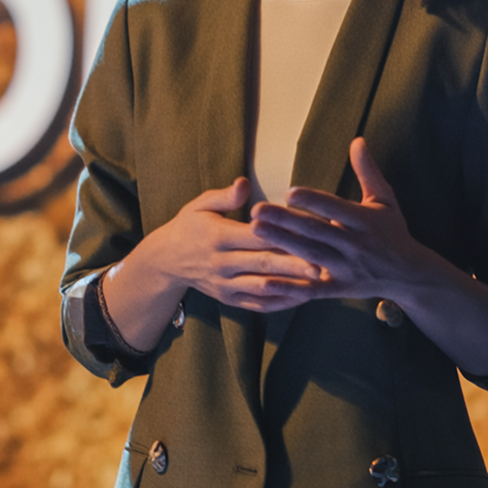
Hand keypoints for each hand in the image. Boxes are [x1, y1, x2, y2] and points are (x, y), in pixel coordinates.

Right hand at [103, 179, 326, 351]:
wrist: (166, 261)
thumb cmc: (189, 226)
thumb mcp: (200, 205)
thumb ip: (224, 196)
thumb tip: (244, 183)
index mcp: (218, 236)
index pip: (255, 236)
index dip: (281, 235)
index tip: (306, 234)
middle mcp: (222, 263)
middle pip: (263, 264)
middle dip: (292, 266)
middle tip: (321, 267)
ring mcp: (225, 285)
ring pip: (262, 288)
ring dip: (290, 288)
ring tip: (317, 286)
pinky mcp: (228, 300)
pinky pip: (257, 304)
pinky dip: (279, 303)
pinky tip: (301, 298)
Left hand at [248, 139, 438, 302]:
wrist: (410, 275)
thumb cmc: (393, 232)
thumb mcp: (385, 200)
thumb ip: (368, 171)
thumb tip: (357, 140)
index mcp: (364, 221)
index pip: (335, 208)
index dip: (313, 200)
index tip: (289, 192)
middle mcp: (355, 245)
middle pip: (316, 231)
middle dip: (285, 221)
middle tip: (256, 210)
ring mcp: (346, 269)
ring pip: (310, 255)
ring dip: (282, 243)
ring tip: (255, 230)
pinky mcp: (339, 289)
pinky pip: (311, 290)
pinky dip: (289, 287)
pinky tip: (266, 279)